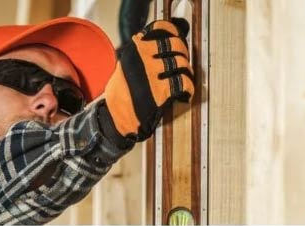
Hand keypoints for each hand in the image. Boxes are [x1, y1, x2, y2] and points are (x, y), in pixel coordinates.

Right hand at [102, 17, 194, 142]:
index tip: (179, 42)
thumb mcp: (128, 64)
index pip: (161, 29)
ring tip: (184, 80)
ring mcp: (151, 73)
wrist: (116, 117)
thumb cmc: (124, 92)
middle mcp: (142, 57)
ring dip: (187, 73)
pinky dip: (188, 89)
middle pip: (176, 45)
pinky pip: (184, 83)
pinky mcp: (159, 91)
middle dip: (184, 55)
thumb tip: (171, 36)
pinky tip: (184, 94)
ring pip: (182, 64)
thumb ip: (145, 52)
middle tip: (182, 65)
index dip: (175, 35)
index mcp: (135, 48)